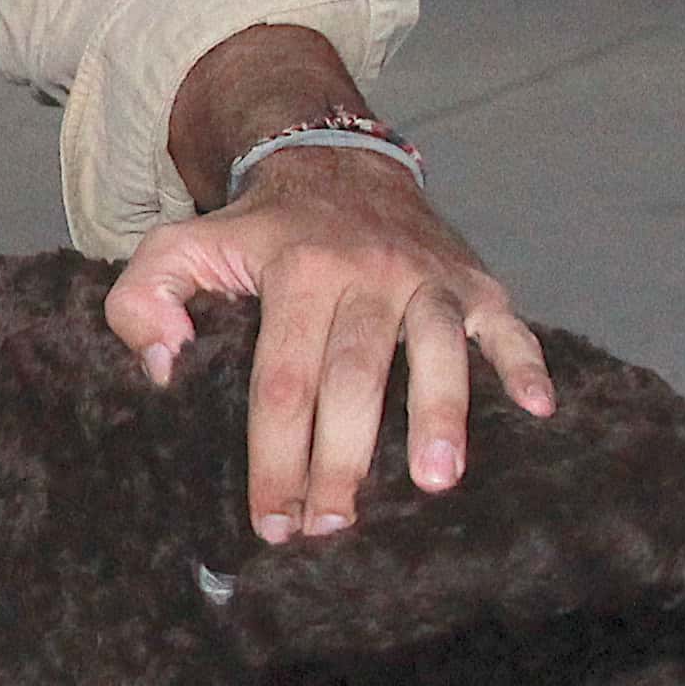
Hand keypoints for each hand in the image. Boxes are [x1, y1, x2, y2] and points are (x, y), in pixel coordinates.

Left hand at [105, 145, 552, 536]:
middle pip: (354, 376)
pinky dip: (526, 362)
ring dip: (439, 415)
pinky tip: (540, 410)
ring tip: (437, 483)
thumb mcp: (181, 245)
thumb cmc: (258, 231)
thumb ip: (144, 300)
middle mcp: (365, 272)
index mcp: (294, 270)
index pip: (281, 378)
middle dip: (343, 458)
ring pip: (435, 349)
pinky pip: (506, 323)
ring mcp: (426, 276)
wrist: (338, 159)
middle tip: (332, 526)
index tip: (272, 520)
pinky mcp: (474, 280)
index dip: (275, 454)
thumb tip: (165, 370)